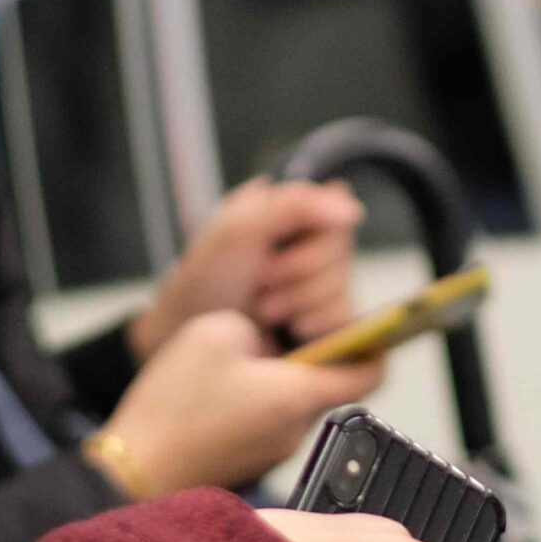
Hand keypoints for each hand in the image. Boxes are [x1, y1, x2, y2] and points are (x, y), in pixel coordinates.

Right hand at [99, 311, 382, 496]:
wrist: (133, 473)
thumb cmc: (173, 407)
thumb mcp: (213, 333)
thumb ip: (254, 328)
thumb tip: (263, 342)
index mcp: (298, 395)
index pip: (369, 374)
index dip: (375, 346)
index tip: (368, 327)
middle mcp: (295, 429)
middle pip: (324, 384)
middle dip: (304, 355)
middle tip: (272, 331)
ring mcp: (273, 450)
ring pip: (289, 402)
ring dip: (271, 378)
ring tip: (228, 362)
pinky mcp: (248, 460)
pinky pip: (263, 422)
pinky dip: (250, 402)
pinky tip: (211, 393)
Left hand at [132, 177, 365, 356]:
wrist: (188, 335)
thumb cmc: (207, 278)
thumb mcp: (239, 228)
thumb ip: (294, 206)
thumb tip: (353, 208)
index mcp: (296, 213)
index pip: (338, 209)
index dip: (310, 232)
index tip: (273, 244)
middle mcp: (315, 246)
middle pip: (340, 254)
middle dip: (295, 272)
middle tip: (259, 281)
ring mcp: (324, 287)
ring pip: (342, 289)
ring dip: (296, 302)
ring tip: (263, 307)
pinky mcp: (327, 324)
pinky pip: (342, 321)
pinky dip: (310, 325)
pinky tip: (284, 328)